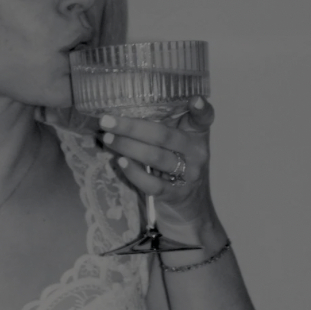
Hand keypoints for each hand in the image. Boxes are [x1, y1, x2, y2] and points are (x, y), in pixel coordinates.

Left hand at [98, 97, 218, 236]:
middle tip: (106, 121)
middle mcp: (197, 152)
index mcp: (197, 134)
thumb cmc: (176, 168)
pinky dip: (134, 172)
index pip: (204, 118)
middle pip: (164, 136)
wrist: (190, 209)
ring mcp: (188, 175)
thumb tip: (118, 116)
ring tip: (107, 139)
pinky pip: (153, 184)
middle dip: (132, 127)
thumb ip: (160, 128)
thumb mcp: (176, 145)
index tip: (195, 100)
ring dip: (127, 147)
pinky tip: (120, 162)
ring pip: (156, 157)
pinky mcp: (176, 195)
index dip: (201, 109)